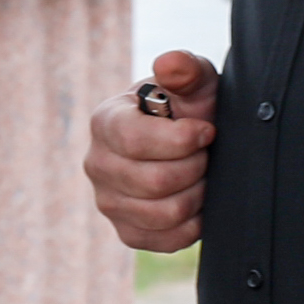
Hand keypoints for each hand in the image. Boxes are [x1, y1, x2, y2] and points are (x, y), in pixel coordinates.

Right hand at [86, 52, 216, 253]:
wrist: (191, 146)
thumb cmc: (189, 109)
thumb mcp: (195, 83)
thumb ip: (186, 70)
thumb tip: (170, 64)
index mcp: (105, 122)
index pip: (135, 141)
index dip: (181, 140)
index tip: (207, 131)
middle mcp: (96, 164)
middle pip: (154, 182)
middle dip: (196, 168)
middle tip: (206, 155)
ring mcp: (108, 202)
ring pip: (164, 213)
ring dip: (198, 195)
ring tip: (202, 176)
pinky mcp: (127, 233)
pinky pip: (167, 239)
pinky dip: (194, 223)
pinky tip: (197, 200)